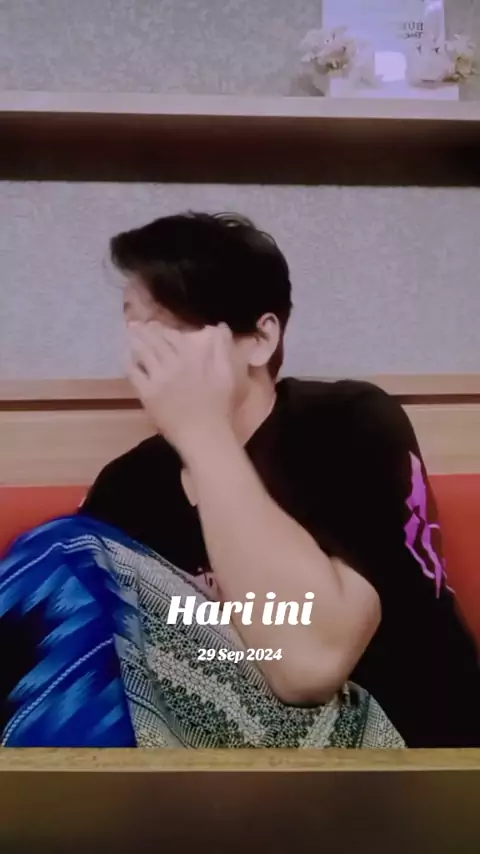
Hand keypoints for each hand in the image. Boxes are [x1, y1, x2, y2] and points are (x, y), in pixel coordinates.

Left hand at [126, 321, 236, 456]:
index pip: (173, 336)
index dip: (164, 330)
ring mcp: (158, 377)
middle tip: (135, 324)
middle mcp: (172, 362)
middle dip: (144, 330)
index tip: (156, 325)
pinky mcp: (147, 393)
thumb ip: (223, 348)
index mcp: (192, 356)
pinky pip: (134, 374)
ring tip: (129, 333)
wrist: (204, 433)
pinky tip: (126, 358)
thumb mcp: (228, 373)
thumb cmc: (219, 406)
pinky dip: (129, 363)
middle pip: (155, 341)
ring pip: (143, 352)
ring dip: (135, 341)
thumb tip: (220, 327)